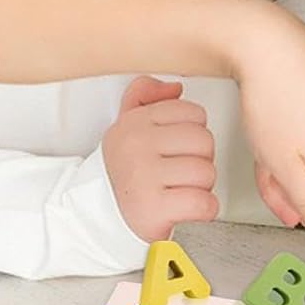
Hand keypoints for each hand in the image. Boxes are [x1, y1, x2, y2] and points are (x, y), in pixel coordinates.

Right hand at [102, 76, 218, 241]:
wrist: (98, 217)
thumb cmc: (123, 173)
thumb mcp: (126, 126)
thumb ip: (146, 96)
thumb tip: (174, 87)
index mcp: (134, 122)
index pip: (194, 113)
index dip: (193, 135)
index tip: (177, 149)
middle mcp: (136, 145)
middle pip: (204, 141)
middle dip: (200, 160)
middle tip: (179, 173)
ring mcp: (144, 176)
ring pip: (206, 173)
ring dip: (201, 187)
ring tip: (179, 190)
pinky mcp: (153, 208)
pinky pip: (204, 203)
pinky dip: (203, 210)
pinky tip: (185, 208)